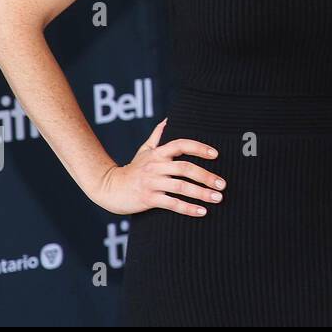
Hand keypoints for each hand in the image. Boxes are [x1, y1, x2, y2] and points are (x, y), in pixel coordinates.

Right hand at [91, 118, 224, 216]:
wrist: (109, 188)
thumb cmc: (132, 169)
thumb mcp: (144, 150)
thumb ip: (158, 135)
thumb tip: (169, 119)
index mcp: (157, 153)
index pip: (181, 145)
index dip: (199, 148)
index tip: (216, 154)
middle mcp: (155, 166)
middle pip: (185, 168)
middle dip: (206, 176)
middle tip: (222, 184)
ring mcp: (152, 183)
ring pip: (181, 187)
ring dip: (201, 193)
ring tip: (218, 198)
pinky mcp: (148, 199)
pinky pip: (172, 204)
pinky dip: (188, 208)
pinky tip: (202, 212)